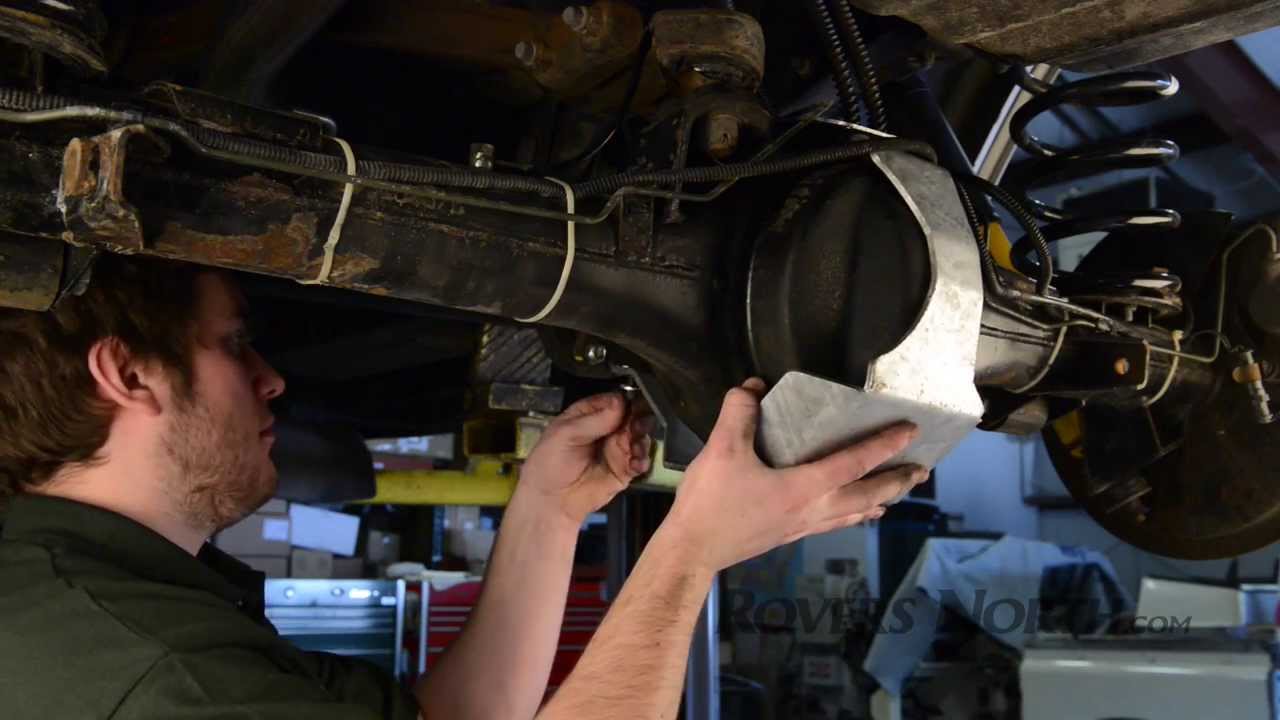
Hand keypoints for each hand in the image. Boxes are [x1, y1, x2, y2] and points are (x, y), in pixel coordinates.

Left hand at [517, 392, 654, 527]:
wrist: (551, 501)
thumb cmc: (548, 464)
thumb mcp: (565, 434)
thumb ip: (593, 420)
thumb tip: (619, 404)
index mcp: (589, 414)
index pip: (613, 401)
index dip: (624, 402)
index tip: (629, 408)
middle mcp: (606, 429)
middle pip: (632, 417)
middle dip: (638, 419)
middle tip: (636, 426)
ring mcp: (617, 448)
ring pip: (640, 437)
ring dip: (642, 439)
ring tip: (635, 446)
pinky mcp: (624, 469)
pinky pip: (640, 461)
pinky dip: (642, 460)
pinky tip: (635, 463)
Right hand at [663, 378, 925, 572]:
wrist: (692, 550)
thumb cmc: (712, 502)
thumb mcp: (722, 449)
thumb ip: (739, 413)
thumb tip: (752, 386)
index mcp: (805, 487)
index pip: (855, 461)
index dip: (884, 444)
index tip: (911, 430)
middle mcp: (814, 509)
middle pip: (868, 493)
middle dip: (897, 481)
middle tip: (922, 469)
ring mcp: (804, 525)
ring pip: (855, 512)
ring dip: (880, 500)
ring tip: (898, 492)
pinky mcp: (791, 534)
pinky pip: (836, 522)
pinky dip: (855, 515)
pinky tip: (854, 514)